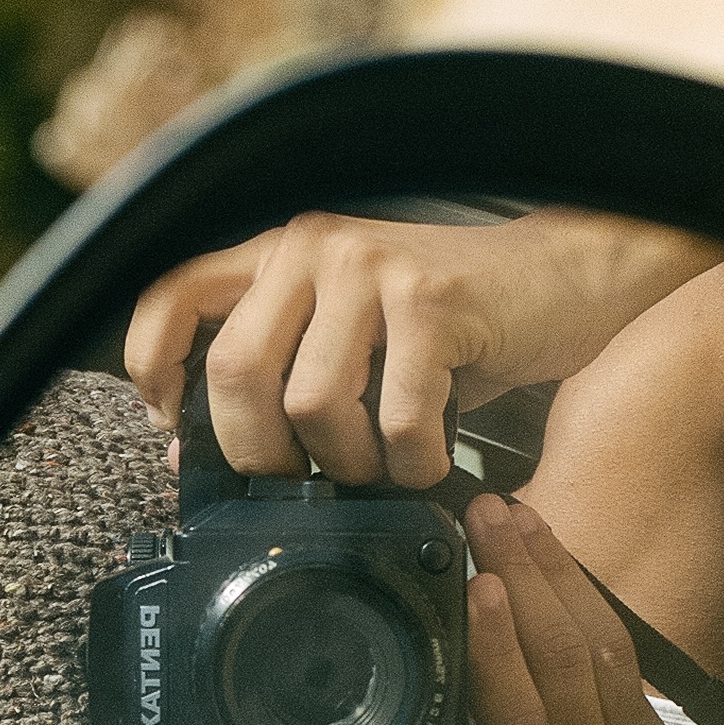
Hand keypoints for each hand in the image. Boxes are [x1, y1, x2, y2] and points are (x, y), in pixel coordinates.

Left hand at [124, 210, 723, 488]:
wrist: (568, 280)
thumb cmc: (458, 326)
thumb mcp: (353, 336)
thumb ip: (281, 372)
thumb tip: (193, 453)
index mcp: (280, 253)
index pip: (169, 296)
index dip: (156, 374)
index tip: (179, 433)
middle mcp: (313, 245)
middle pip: (234, 375)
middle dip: (262, 455)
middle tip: (305, 479)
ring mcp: (370, 267)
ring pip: (311, 406)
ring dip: (348, 465)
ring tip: (382, 465)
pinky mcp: (431, 299)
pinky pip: (395, 421)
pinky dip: (415, 465)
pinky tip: (433, 458)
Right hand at [337, 496, 723, 724]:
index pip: (523, 721)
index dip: (500, 650)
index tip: (475, 584)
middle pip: (568, 660)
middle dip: (529, 578)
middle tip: (485, 509)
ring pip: (605, 648)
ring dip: (561, 576)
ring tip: (516, 514)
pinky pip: (627, 661)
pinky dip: (591, 606)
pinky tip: (557, 565)